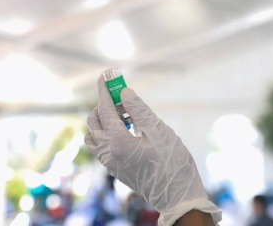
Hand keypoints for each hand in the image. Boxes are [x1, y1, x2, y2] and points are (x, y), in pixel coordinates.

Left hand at [84, 75, 220, 225]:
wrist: (177, 196)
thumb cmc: (172, 163)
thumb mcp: (159, 131)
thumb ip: (139, 110)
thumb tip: (125, 93)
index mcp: (118, 142)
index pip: (105, 110)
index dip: (105, 90)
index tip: (106, 76)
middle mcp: (109, 153)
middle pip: (94, 121)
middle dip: (104, 104)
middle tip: (123, 95)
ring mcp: (111, 163)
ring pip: (94, 136)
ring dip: (104, 120)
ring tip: (126, 114)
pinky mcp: (116, 169)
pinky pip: (101, 147)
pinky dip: (107, 133)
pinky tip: (127, 129)